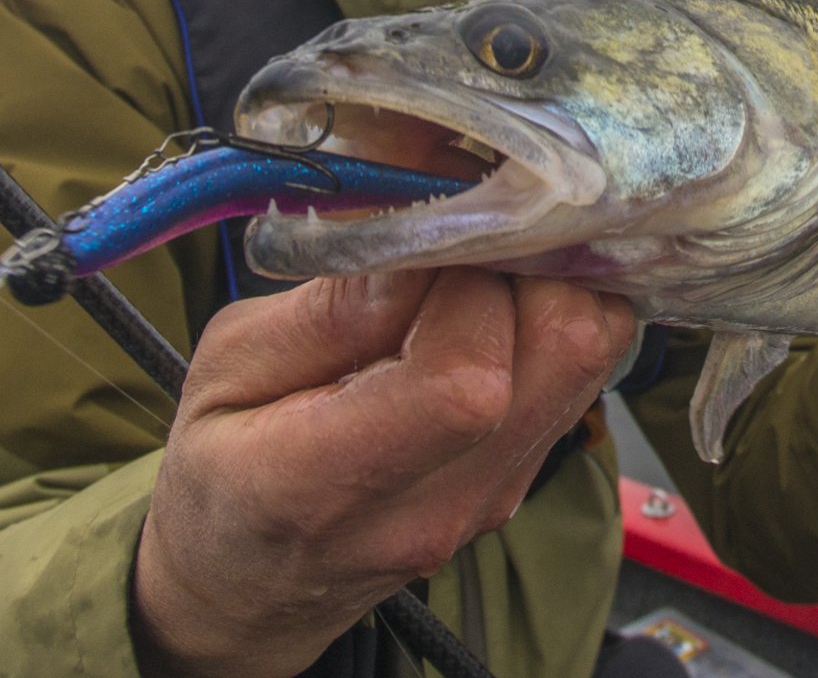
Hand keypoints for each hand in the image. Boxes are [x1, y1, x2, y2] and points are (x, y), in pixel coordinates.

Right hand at [132, 268, 634, 677]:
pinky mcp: (525, 476)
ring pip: (593, 350)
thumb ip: (325, 309)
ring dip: (550, 280)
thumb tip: (419, 242)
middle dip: (526, 259)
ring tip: (473, 264)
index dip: (464, 281)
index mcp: (331, 486)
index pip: (467, 379)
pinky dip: (555, 310)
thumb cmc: (227, 465)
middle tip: (461, 236)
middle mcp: (440, 502)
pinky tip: (492, 297)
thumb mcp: (224, 371)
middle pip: (564, 350)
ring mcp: (496, 494)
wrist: (251, 582)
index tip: (421, 238)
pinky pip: (583, 369)